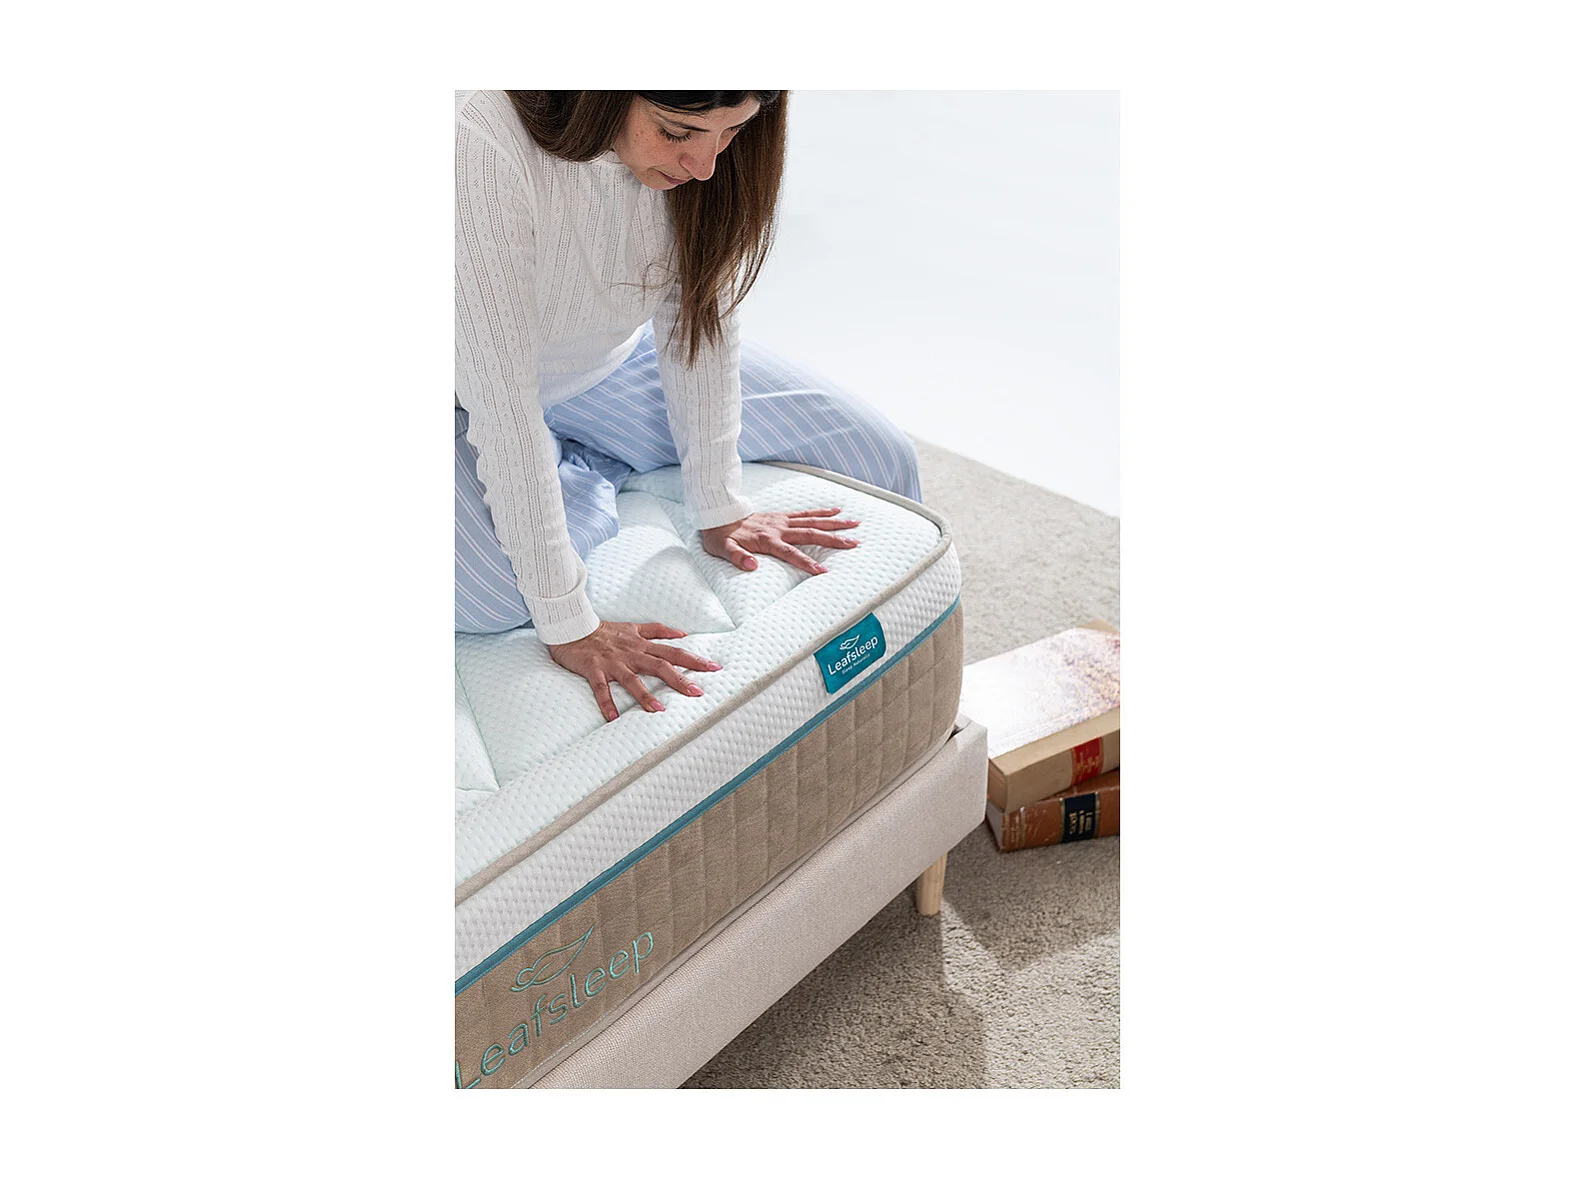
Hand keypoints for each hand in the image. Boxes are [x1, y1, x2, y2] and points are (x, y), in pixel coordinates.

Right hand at [548, 621, 721, 722]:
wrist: (572, 625)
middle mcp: (631, 653)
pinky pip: (600, 688)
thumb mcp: (634, 626)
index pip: (674, 651)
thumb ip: (657, 630)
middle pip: (660, 665)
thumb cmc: (604, 630)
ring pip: (632, 679)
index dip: (694, 659)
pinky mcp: (593, 669)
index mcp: (642, 644)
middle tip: (698, 692)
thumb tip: (683, 634)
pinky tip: (613, 718)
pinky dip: (606, 702)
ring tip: (659, 710)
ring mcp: (612, 662)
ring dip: (645, 695)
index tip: (714, 668)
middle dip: (679, 679)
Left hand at [700, 508, 859, 576]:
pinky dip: (822, 512)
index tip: (823, 571)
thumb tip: (752, 566)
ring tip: (854, 524)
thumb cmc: (720, 536)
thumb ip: (737, 558)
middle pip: (811, 533)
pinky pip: (805, 513)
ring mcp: (782, 521)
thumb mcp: (722, 550)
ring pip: (813, 521)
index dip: (807, 562)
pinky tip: (837, 511)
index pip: (791, 553)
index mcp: (767, 540)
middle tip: (854, 543)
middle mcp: (778, 529)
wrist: (718, 515)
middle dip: (833, 539)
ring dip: (834, 523)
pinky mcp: (782, 516)